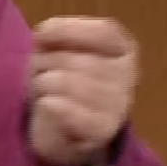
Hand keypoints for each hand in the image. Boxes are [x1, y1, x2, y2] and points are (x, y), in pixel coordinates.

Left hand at [27, 16, 138, 165]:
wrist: (66, 134)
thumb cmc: (62, 84)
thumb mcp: (59, 50)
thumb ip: (57, 34)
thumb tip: (44, 34)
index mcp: (122, 50)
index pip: (103, 32)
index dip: (68, 30)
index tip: (41, 36)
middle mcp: (128, 75)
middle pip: (77, 58)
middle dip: (45, 63)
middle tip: (39, 75)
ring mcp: (118, 104)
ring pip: (66, 82)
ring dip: (42, 85)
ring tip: (43, 92)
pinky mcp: (103, 130)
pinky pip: (67, 109)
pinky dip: (49, 105)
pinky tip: (48, 106)